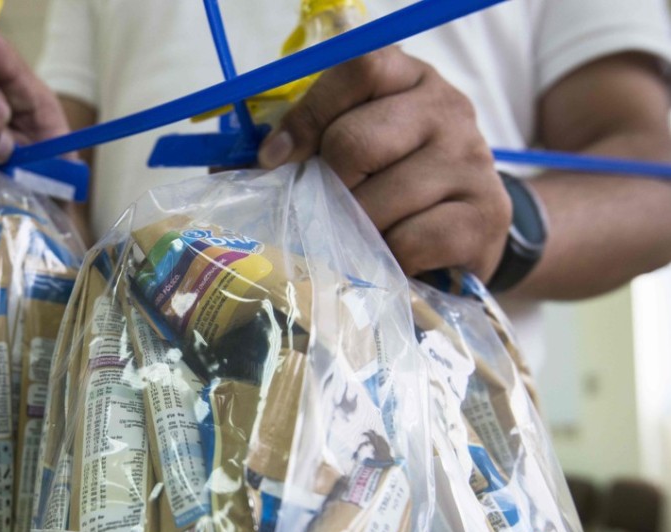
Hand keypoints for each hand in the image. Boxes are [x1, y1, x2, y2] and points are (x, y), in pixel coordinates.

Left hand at [258, 47, 510, 280]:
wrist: (467, 228)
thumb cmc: (393, 182)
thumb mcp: (357, 146)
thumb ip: (309, 143)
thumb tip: (248, 164)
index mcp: (410, 78)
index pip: (358, 71)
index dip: (308, 116)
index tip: (275, 159)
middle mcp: (448, 109)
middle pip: (356, 142)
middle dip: (327, 187)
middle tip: (325, 211)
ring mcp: (471, 160)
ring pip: (376, 201)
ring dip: (351, 232)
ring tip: (355, 240)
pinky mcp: (485, 216)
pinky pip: (407, 243)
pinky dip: (385, 260)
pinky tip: (389, 259)